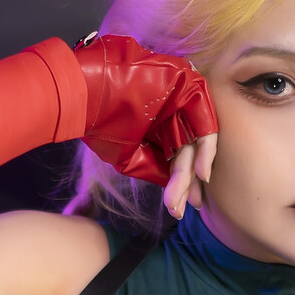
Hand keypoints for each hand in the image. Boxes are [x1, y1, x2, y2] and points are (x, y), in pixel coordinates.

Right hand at [72, 34, 217, 217]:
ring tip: (190, 199)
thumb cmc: (101, 125)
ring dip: (193, 170)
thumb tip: (176, 187)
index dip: (177, 183)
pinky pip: (206, 119)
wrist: (87, 96)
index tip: (176, 209)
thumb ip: (154, 169)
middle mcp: (170, 111)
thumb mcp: (128, 157)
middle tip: (179, 209)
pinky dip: (206, 147)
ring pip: (196, 138)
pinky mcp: (189, 85)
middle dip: (184, 183)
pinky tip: (200, 173)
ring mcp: (180, 97)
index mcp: (156, 124)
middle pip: (185, 151)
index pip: (173, 156)